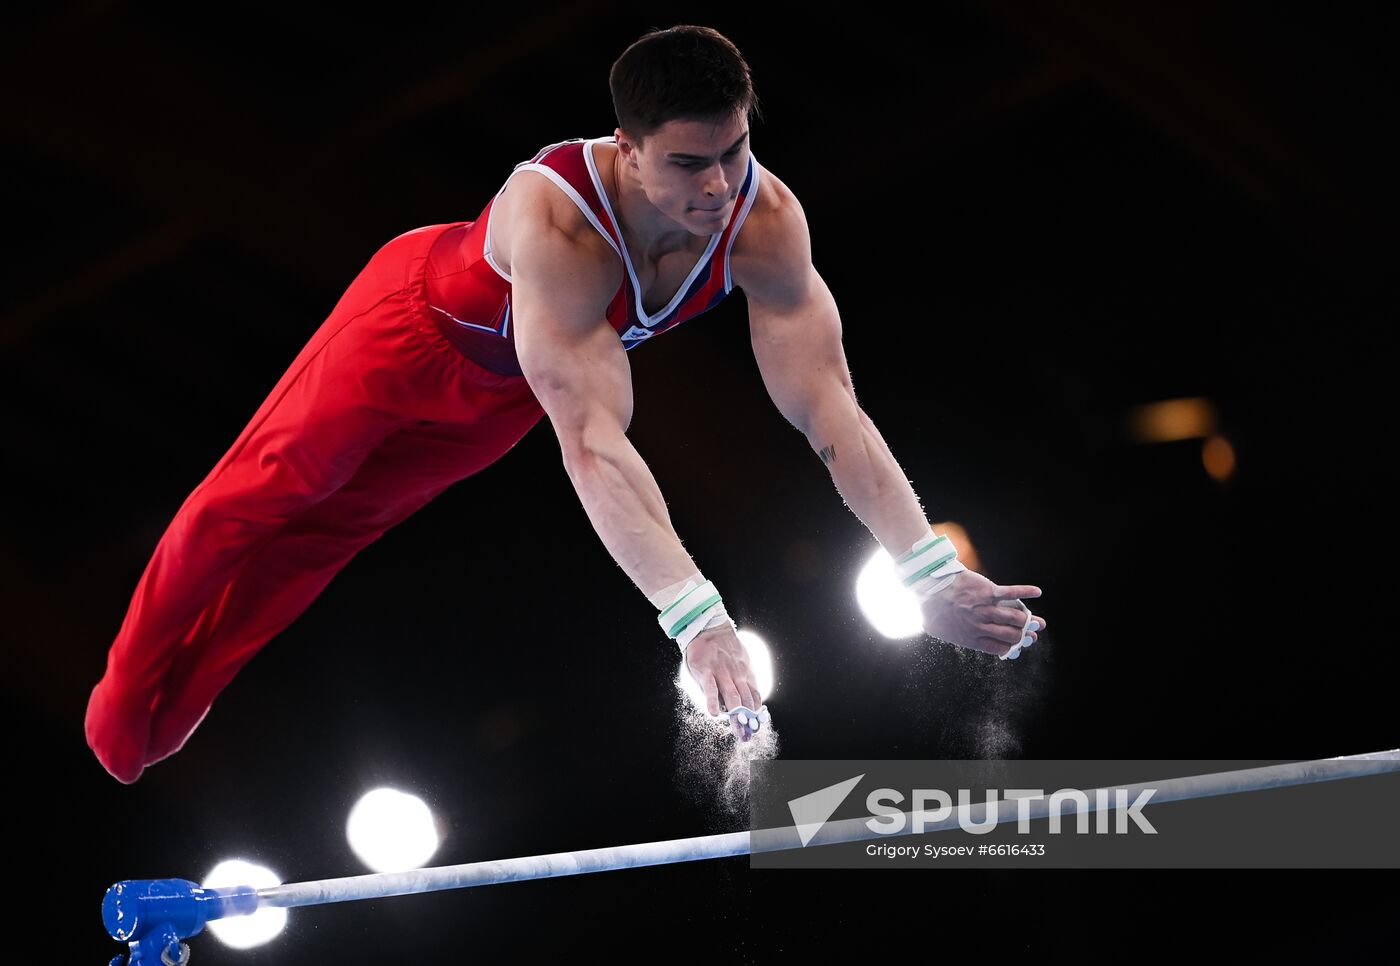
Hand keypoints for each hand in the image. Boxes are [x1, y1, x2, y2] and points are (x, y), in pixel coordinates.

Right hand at [684, 623, 764, 740]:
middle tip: (747, 735)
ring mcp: (721, 673)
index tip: (755, 727)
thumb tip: (751, 697)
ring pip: (732, 697)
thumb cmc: (725, 646)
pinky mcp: (706, 671)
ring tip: (737, 730)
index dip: (756, 714)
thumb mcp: (743, 660)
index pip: (754, 697)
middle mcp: (736, 676)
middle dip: (747, 720)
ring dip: (736, 715)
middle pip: (745, 701)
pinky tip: (715, 714)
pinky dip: (713, 702)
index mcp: (746, 674)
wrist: (710, 627)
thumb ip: (746, 678)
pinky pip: (710, 689)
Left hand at [919, 570, 1045, 658]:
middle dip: (1024, 635)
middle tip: (1032, 634)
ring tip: (1036, 621)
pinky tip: (1037, 592)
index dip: (1013, 647)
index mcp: (970, 638)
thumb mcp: (941, 630)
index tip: (1019, 645)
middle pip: (1011, 635)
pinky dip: (1026, 592)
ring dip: (1028, 619)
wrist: (926, 587)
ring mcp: (985, 608)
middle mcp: (980, 626)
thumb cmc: (930, 609)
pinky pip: (1011, 593)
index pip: (1000, 648)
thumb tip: (963, 638)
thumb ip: (955, 635)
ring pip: (1014, 617)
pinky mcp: (987, 591)